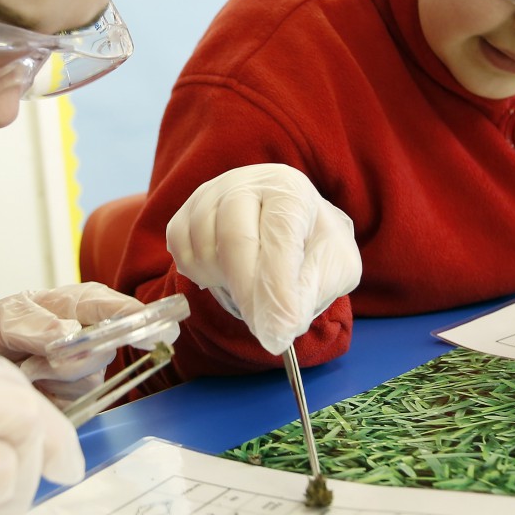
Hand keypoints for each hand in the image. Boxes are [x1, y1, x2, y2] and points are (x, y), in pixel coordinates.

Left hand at [0, 283, 176, 400]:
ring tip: (26, 368)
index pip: (119, 310)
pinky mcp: (78, 394)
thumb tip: (70, 332)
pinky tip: (34, 385)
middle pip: (106, 352)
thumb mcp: (3, 320)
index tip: (156, 331)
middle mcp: (92, 332)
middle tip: (35, 361)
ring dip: (54, 379)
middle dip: (71, 361)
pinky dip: (50, 397)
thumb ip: (34, 325)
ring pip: (91, 380)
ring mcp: (87, 365)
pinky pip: (77, 402)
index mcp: (80, 304)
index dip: (141, 320)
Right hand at [165, 164, 360, 354]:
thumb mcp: (334, 265)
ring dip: (225, 283)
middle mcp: (245, 183)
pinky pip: (180, 250)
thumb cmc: (311, 243)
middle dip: (248, 292)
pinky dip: (199, 273)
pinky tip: (224, 275)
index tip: (281, 331)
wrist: (284, 222)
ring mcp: (209, 195)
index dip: (279, 289)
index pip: (279, 238)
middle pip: (233, 239)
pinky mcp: (184, 212)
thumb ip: (313, 289)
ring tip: (251, 288)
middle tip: (264, 330)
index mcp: (289, 189)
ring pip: (203, 249)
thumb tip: (282, 324)